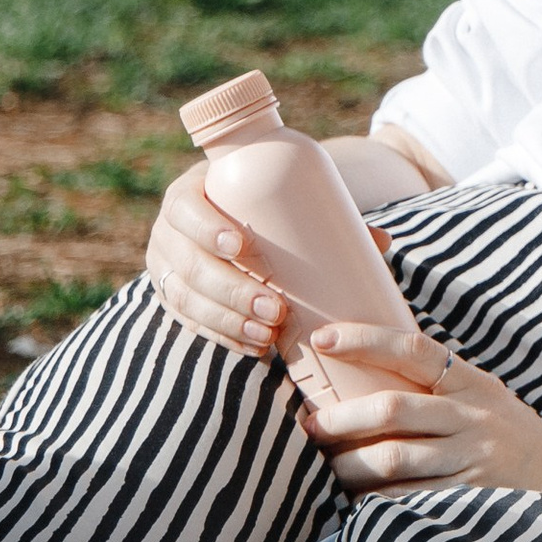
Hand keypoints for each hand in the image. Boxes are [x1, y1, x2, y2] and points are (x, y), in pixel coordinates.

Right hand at [144, 160, 296, 363]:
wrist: (229, 221)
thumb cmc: (261, 203)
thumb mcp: (275, 194)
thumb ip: (316, 210)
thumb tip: (376, 240)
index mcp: (188, 195)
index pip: (184, 207)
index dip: (206, 228)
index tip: (240, 245)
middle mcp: (168, 232)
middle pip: (189, 264)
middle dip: (232, 291)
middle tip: (275, 309)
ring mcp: (164, 267)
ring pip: (185, 299)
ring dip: (229, 321)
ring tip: (268, 336)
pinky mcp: (171, 298)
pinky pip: (190, 322)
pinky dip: (224, 336)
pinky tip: (254, 347)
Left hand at [292, 326, 541, 500]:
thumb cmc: (512, 436)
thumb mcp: (486, 397)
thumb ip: (438, 385)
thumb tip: (363, 367)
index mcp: (473, 383)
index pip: (414, 348)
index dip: (365, 340)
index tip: (322, 340)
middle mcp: (474, 417)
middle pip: (392, 409)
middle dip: (340, 419)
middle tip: (308, 426)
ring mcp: (472, 461)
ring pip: (393, 459)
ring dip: (347, 465)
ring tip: (326, 466)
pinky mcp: (468, 501)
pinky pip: (406, 500)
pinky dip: (372, 501)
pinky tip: (355, 499)